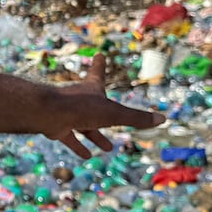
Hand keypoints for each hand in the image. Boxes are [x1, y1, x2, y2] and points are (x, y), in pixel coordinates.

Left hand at [45, 51, 165, 156]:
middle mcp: (80, 100)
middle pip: (94, 104)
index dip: (100, 65)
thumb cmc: (82, 108)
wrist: (49, 114)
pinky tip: (87, 156)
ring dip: (95, 136)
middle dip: (105, 112)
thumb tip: (163, 119)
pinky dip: (79, 146)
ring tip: (107, 147)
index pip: (98, 74)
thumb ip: (137, 118)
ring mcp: (67, 114)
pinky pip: (70, 138)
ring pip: (84, 125)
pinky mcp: (58, 128)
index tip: (99, 55)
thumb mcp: (114, 113)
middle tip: (113, 116)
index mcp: (92, 90)